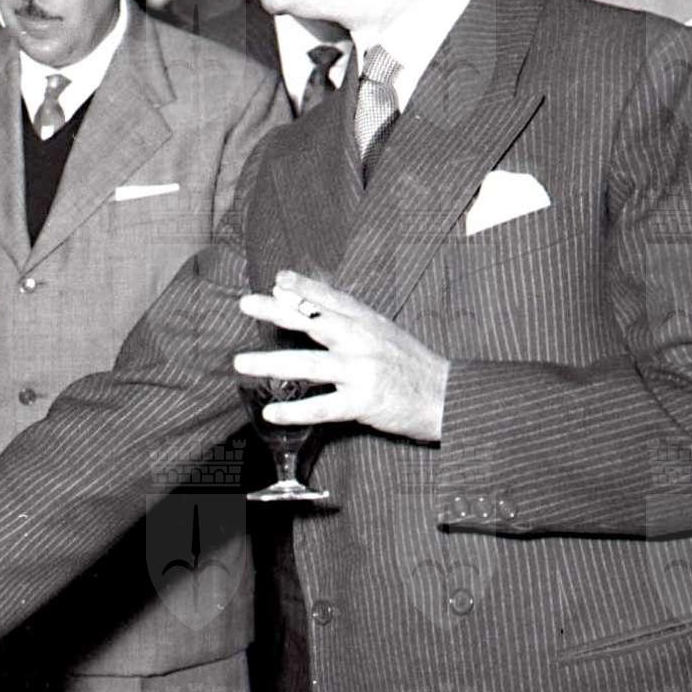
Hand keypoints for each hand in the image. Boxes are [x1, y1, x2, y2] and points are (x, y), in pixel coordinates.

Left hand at [234, 270, 449, 442]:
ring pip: (308, 364)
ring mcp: (362, 371)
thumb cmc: (412, 366)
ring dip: (270, 362)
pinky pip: (322, 407)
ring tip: (241, 362)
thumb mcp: (385, 333)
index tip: (277, 278)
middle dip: (277, 310)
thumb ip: (352, 321)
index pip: (331, 298)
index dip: (303, 286)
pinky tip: (271, 412)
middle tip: (246, 302)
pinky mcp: (364, 402)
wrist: (449, 397)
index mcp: (368, 322)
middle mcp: (362, 341)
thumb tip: (312, 307)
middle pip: (313, 321)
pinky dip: (294, 411)